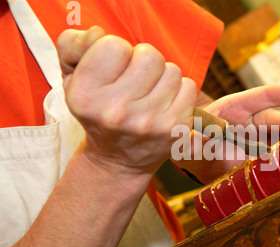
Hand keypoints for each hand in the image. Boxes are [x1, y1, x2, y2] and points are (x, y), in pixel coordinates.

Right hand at [57, 26, 197, 175]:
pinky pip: (189, 87)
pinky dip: (179, 92)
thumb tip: (97, 34)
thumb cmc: (97, 113)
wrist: (117, 161)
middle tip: (135, 82)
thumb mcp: (72, 80)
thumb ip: (74, 47)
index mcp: (86, 96)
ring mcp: (149, 121)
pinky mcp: (175, 128)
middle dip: (144, 63)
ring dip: (162, 78)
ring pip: (172, 70)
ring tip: (149, 96)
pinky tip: (164, 106)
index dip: (118, 52)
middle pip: (150, 55)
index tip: (114, 70)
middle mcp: (117, 111)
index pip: (115, 45)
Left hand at [172, 85, 279, 182]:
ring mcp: (258, 143)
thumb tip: (195, 142)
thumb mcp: (187, 137)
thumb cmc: (189, 140)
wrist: (191, 160)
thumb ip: (192, 139)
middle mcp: (252, 124)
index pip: (267, 96)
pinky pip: (279, 162)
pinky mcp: (260, 163)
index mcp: (237, 108)